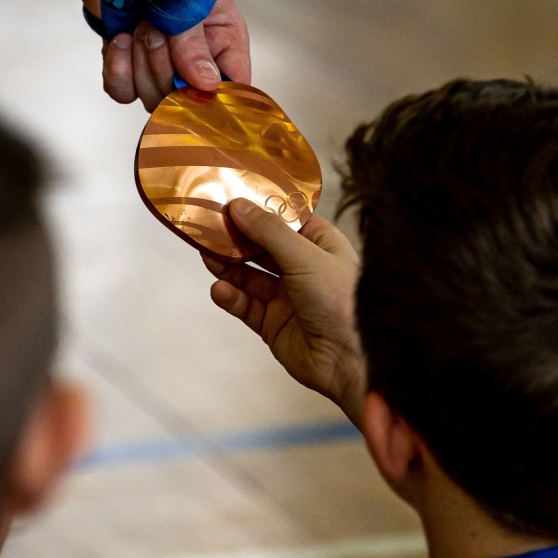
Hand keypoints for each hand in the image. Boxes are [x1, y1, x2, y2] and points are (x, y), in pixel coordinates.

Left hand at [76, 0, 251, 108]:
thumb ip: (192, 41)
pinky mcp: (128, 57)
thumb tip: (205, 85)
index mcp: (223, 36)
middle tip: (153, 29)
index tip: (193, 87)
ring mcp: (161, 57)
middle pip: (187, 100)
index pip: (233, 87)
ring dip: (139, 64)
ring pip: (153, 97)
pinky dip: (116, 70)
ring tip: (137, 24)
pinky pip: (122, 90)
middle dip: (164, 68)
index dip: (216, 98)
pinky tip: (117, 39)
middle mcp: (196, 53)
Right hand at [203, 199, 366, 427]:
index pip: (286, 221)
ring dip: (228, 266)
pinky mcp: (274, 324)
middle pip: (262, 247)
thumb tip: (239, 205)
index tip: (231, 197)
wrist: (350, 360)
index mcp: (321, 246)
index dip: (261, 210)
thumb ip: (269, 231)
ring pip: (249, 276)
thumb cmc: (342, 301)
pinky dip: (232, 297)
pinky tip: (220, 289)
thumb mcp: (306, 256)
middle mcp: (304, 269)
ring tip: (207, 255)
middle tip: (208, 225)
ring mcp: (288, 297)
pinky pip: (246, 306)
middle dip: (236, 238)